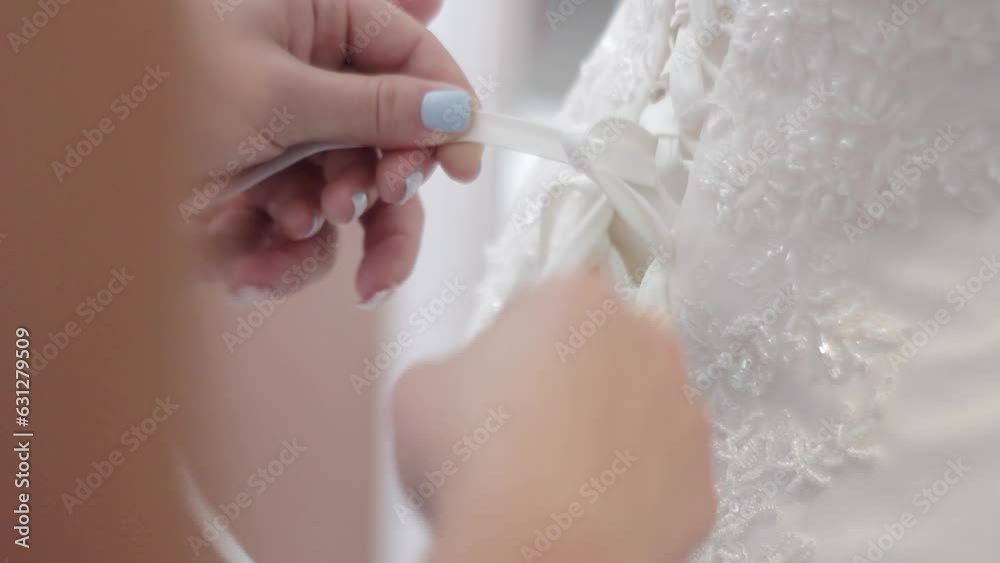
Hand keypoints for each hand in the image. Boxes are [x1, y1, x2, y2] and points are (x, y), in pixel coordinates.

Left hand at [182, 0, 481, 304]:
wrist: (77, 184)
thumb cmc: (159, 95)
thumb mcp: (276, 94)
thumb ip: (375, 106)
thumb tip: (453, 112)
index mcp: (316, 23)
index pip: (412, 57)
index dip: (447, 107)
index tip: (464, 157)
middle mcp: (313, 85)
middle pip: (396, 139)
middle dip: (390, 181)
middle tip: (380, 198)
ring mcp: (296, 148)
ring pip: (364, 203)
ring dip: (338, 231)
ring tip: (293, 232)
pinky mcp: (274, 203)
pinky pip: (313, 243)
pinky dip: (285, 263)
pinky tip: (246, 270)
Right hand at [392, 273, 716, 562]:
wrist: (538, 551)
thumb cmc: (473, 460)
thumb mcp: (420, 390)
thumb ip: (459, 365)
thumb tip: (474, 386)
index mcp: (575, 299)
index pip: (553, 302)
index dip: (523, 343)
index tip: (504, 380)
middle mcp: (646, 342)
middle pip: (609, 349)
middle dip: (578, 380)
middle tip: (530, 430)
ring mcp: (684, 412)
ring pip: (645, 411)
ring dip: (613, 432)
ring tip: (561, 479)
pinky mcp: (702, 479)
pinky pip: (666, 475)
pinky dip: (637, 490)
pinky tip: (594, 511)